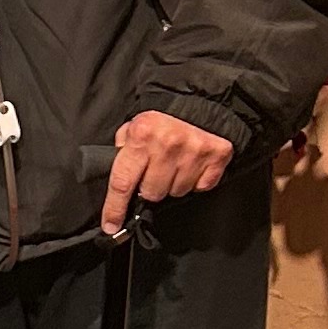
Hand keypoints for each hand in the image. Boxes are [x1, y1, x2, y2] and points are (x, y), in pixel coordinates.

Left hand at [101, 112, 232, 236]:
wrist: (200, 102)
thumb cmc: (161, 120)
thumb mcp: (132, 128)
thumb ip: (122, 153)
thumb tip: (118, 187)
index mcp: (142, 136)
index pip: (122, 182)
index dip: (114, 208)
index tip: (111, 226)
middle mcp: (168, 144)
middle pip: (152, 193)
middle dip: (149, 187)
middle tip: (153, 171)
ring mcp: (194, 151)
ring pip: (176, 192)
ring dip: (172, 184)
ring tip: (174, 165)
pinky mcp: (217, 156)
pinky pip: (200, 187)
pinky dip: (195, 181)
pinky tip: (191, 166)